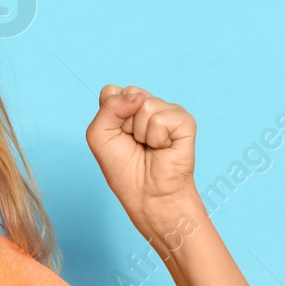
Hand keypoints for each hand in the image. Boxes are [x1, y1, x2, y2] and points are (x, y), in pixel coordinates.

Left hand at [85, 85, 198, 227]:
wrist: (148, 194)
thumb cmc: (124, 169)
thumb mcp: (99, 136)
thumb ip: (108, 107)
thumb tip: (138, 96)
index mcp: (126, 107)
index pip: (112, 91)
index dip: (109, 113)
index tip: (117, 134)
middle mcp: (148, 106)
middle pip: (130, 92)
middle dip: (125, 122)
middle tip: (134, 142)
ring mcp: (168, 111)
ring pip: (145, 105)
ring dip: (141, 133)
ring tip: (149, 147)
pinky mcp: (184, 121)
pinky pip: (161, 119)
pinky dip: (157, 138)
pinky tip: (163, 148)